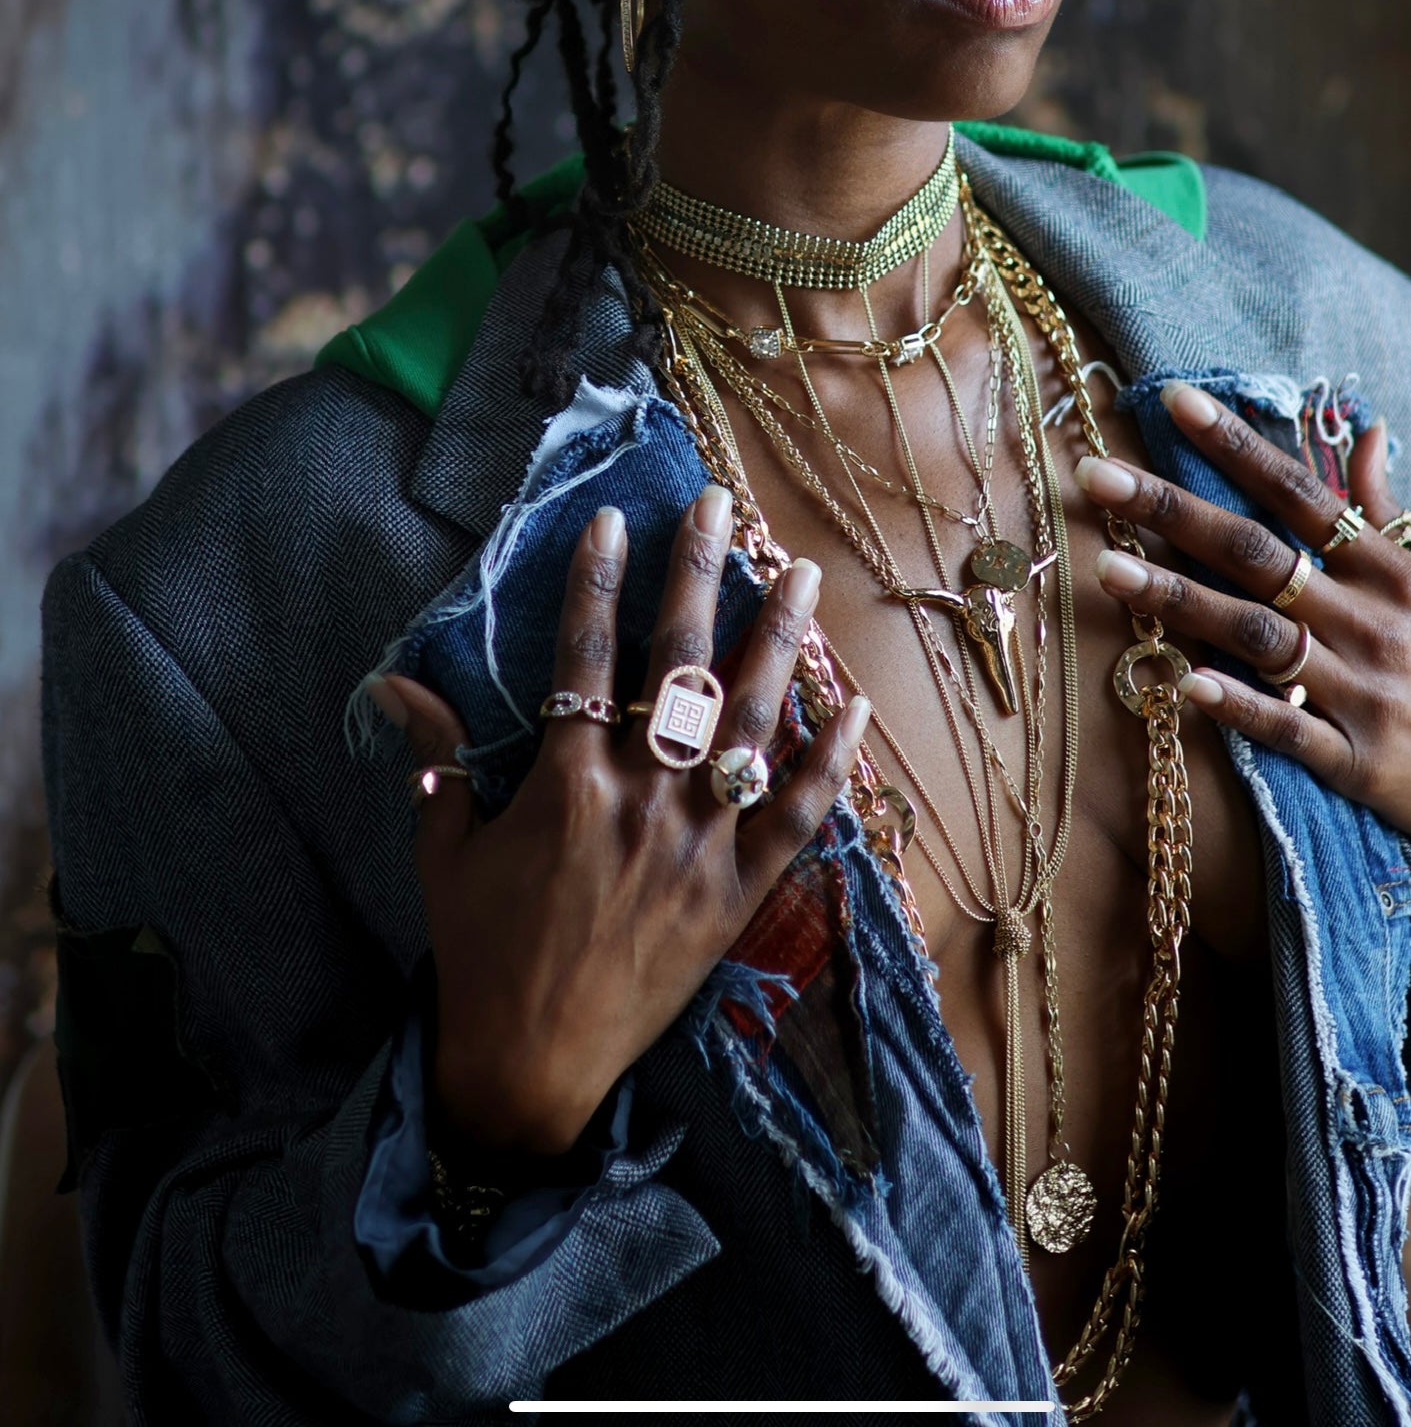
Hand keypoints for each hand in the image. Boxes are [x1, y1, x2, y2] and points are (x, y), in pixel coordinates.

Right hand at [367, 484, 869, 1154]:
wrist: (529, 1068)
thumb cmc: (481, 953)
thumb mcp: (446, 852)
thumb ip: (437, 760)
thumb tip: (394, 684)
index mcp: (566, 786)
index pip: (585, 658)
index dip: (598, 582)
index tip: (617, 518)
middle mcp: (640, 802)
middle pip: (680, 667)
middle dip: (698, 574)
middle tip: (718, 504)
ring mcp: (698, 847)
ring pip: (753, 725)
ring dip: (779, 641)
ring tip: (801, 573)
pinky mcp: (738, 897)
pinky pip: (798, 819)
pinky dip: (830, 761)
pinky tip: (854, 704)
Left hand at [1077, 384, 1410, 895]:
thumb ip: (1387, 508)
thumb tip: (1367, 428)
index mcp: (1391, 569)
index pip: (1301, 494)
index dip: (1237, 447)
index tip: (1175, 403)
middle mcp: (1373, 620)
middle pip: (1260, 554)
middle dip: (1175, 513)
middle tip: (1097, 478)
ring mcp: (1363, 690)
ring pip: (1258, 635)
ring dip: (1181, 603)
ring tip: (1109, 571)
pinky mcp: (1356, 760)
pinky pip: (1286, 727)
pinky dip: (1236, 704)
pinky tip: (1180, 682)